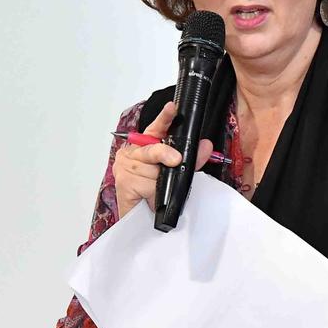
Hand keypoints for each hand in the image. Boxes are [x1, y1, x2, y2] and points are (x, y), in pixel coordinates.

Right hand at [113, 101, 212, 218]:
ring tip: (157, 190)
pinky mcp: (122, 182)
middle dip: (165, 154)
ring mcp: (125, 167)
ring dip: (159, 181)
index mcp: (147, 146)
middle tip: (175, 160)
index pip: (156, 128)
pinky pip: (144, 183)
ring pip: (150, 168)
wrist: (143, 220)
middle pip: (152, 148)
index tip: (173, 107)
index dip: (165, 117)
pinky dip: (152, 191)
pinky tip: (149, 195)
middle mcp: (134, 153)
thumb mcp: (177, 173)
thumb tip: (205, 146)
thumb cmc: (157, 193)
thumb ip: (192, 159)